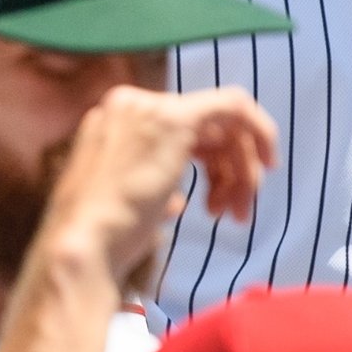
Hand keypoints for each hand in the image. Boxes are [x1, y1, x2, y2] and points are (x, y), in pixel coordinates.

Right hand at [31, 84, 279, 290]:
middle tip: (235, 212)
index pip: (179, 133)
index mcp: (114, 124)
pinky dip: (258, 130)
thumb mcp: (128, 209)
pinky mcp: (174, 119)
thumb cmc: (101, 240)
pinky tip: (267, 162)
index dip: (211, 162)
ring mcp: (150, 109)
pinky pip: (233, 106)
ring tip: (235, 215)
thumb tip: (175, 201)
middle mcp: (130, 106)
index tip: (226, 196)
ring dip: (239, 171)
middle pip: (203, 130)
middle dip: (229, 170)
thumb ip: (154, 193)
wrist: (84, 245)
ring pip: (221, 126)